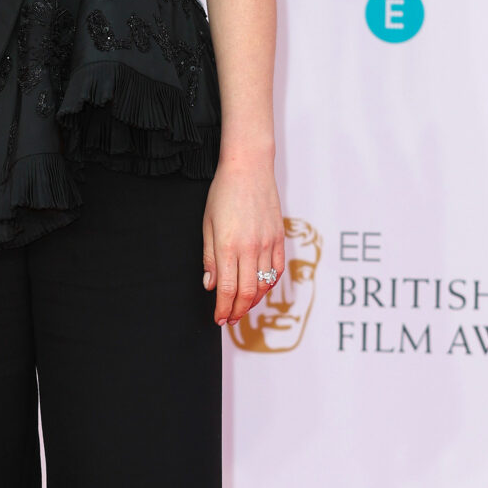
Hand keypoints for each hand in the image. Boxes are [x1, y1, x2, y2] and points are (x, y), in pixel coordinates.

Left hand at [200, 154, 281, 327]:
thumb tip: (210, 285)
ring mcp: (268, 243)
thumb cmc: (223, 193)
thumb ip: (209, 257)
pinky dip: (270, 284)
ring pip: (264, 285)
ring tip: (243, 307)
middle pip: (247, 293)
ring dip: (253, 301)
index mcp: (227, 246)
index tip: (218, 319)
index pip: (227, 290)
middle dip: (237, 311)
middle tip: (229, 319)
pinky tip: (261, 289)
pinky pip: (278, 269)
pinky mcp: (280, 237)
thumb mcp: (207, 224)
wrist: (248, 168)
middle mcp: (250, 248)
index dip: (223, 309)